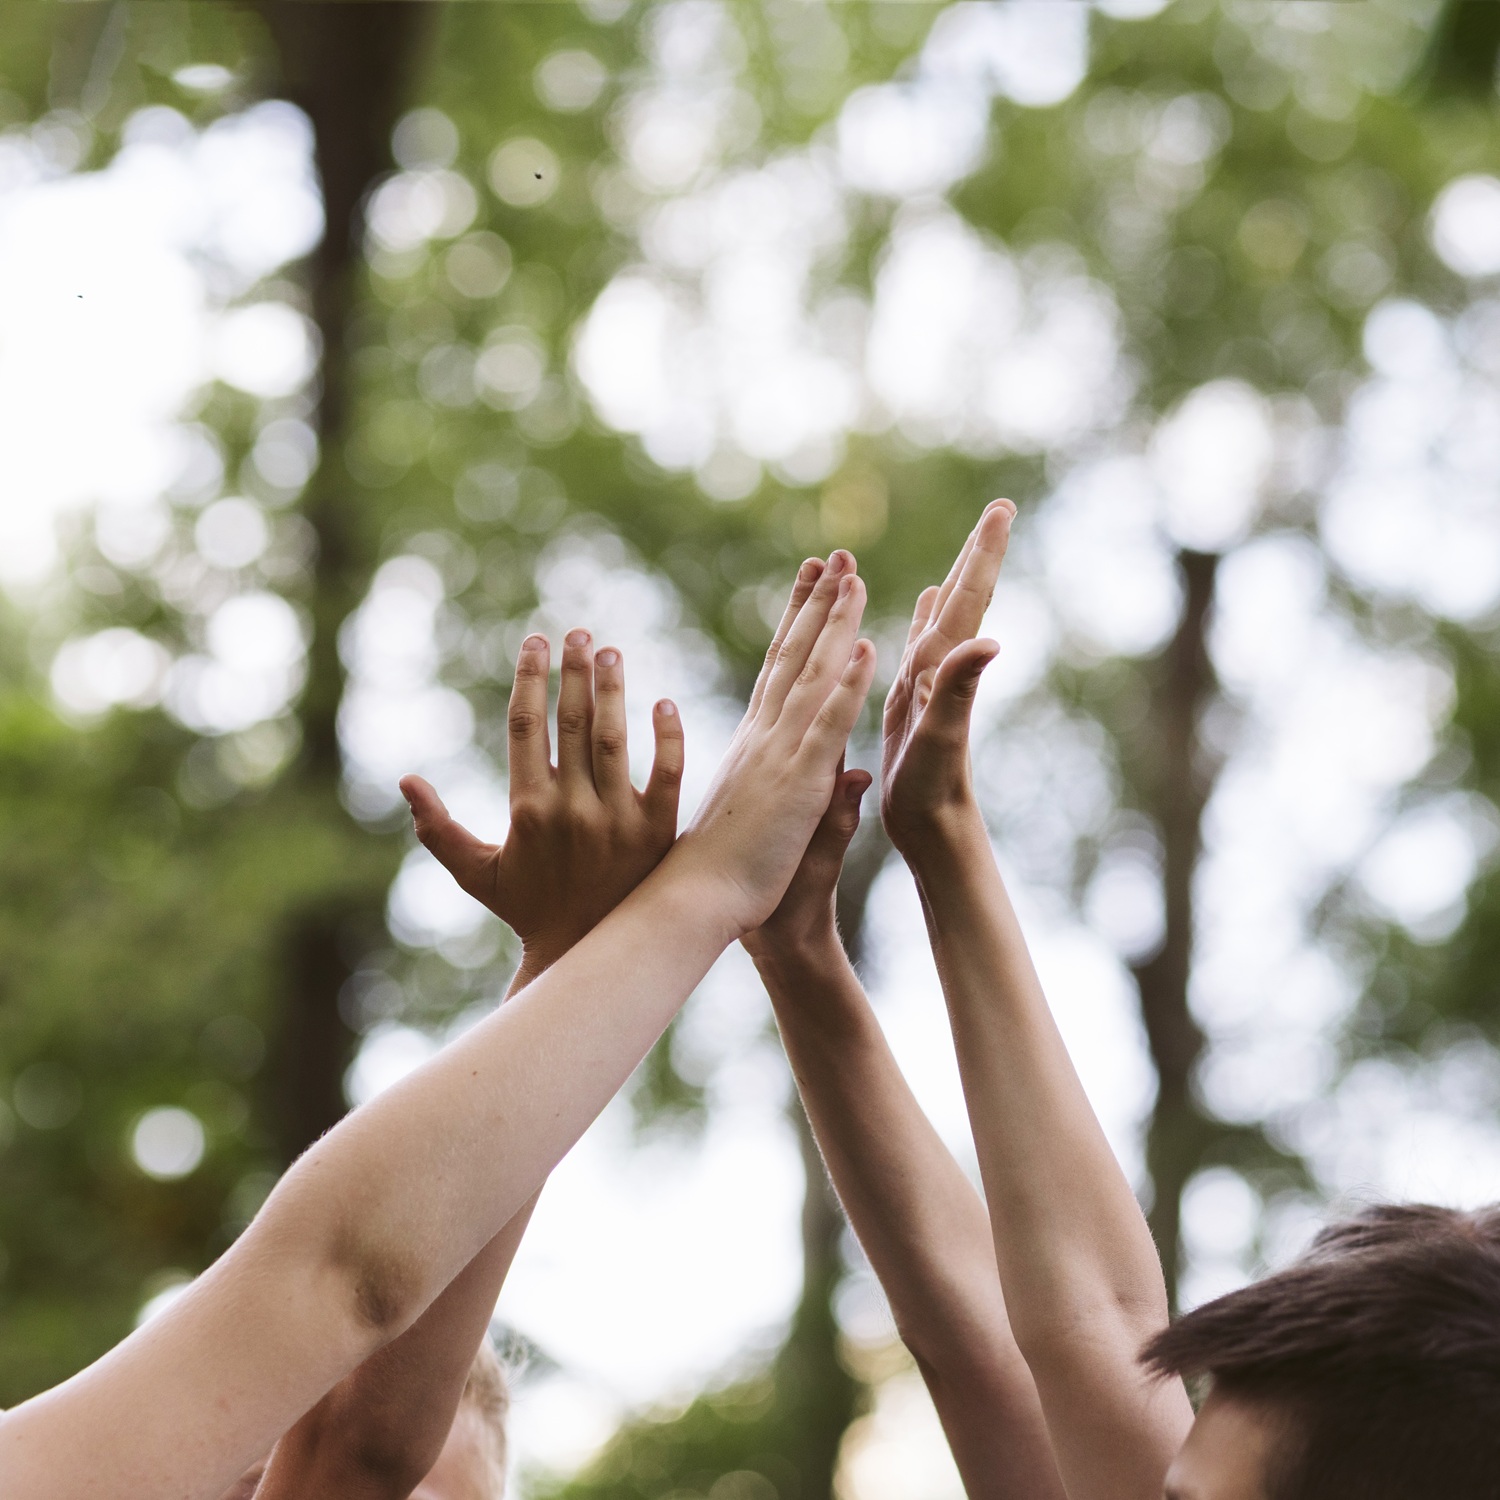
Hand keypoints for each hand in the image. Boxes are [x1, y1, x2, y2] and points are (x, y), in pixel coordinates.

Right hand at [399, 631, 683, 975]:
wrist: (587, 955)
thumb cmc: (527, 910)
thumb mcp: (476, 872)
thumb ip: (438, 828)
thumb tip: (406, 780)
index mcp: (529, 809)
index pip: (527, 726)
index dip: (530, 678)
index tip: (536, 642)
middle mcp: (573, 809)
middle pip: (573, 722)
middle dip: (574, 671)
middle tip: (579, 633)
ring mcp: (619, 820)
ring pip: (616, 740)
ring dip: (613, 691)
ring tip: (611, 652)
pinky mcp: (657, 833)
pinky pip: (669, 775)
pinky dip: (668, 738)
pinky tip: (663, 704)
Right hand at [669, 551, 875, 938]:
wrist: (701, 904)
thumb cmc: (734, 874)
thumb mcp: (787, 825)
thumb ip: (824, 798)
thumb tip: (855, 775)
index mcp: (758, 744)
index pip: (780, 670)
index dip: (798, 623)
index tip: (810, 582)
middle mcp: (766, 737)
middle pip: (794, 656)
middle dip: (817, 603)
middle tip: (834, 557)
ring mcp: (781, 754)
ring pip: (812, 675)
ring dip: (834, 623)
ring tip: (852, 577)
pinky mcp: (799, 780)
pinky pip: (827, 723)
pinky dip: (846, 684)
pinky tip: (866, 646)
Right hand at [881, 500, 1014, 855]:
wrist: (931, 833)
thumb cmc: (933, 792)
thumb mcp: (942, 737)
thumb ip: (961, 687)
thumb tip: (990, 640)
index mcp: (945, 668)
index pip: (969, 599)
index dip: (983, 553)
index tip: (1003, 508)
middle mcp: (943, 670)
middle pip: (964, 599)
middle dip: (979, 553)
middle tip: (1000, 510)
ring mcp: (930, 684)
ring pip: (945, 616)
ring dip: (955, 578)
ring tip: (968, 544)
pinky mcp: (914, 700)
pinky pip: (922, 643)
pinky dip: (927, 615)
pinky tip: (926, 601)